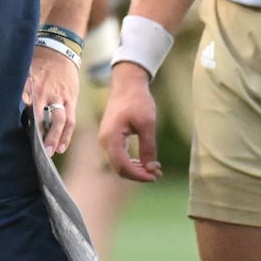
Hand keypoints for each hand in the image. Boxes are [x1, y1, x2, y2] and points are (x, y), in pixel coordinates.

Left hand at [22, 45, 79, 154]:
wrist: (59, 50)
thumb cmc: (38, 63)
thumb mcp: (24, 70)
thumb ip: (17, 87)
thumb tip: (1, 102)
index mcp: (30, 85)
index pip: (22, 106)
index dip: (19, 120)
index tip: (13, 135)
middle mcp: (45, 92)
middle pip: (41, 116)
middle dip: (39, 134)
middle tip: (35, 150)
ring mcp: (59, 97)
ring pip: (59, 120)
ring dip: (55, 137)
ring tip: (50, 152)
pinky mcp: (71, 99)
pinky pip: (70, 120)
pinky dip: (66, 134)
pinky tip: (61, 147)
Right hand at [98, 62, 162, 182]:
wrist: (127, 84)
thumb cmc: (137, 101)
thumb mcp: (147, 124)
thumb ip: (148, 148)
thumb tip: (152, 169)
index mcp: (111, 137)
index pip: (123, 166)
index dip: (139, 175)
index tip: (155, 176)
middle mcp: (104, 141)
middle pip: (118, 168)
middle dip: (138, 174)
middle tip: (157, 174)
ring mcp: (105, 139)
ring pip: (118, 164)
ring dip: (135, 170)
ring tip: (154, 169)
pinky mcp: (109, 137)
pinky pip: (118, 156)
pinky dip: (130, 162)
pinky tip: (144, 162)